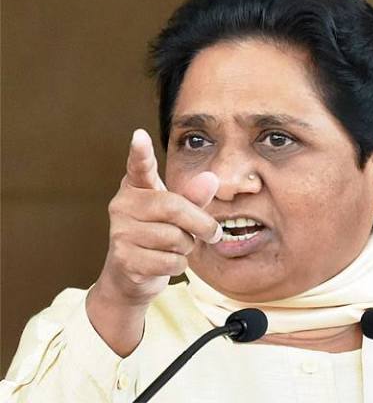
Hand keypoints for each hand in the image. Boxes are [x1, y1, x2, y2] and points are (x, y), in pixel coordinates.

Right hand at [87, 129, 220, 354]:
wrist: (130, 276)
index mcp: (136, 187)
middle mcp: (122, 205)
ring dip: (187, 246)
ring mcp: (120, 232)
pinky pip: (170, 260)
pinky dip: (178, 265)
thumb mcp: (177, 214)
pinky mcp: (125, 259)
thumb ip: (194, 197)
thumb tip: (212, 178)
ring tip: (175, 247)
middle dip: (201, 223)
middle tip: (214, 233)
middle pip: (174, 207)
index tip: (139, 136)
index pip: (139, 166)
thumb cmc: (158, 236)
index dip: (140, 152)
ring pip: (175, 237)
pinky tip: (165, 262)